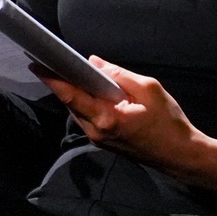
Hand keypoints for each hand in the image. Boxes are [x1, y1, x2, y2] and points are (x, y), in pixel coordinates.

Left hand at [40, 57, 200, 173]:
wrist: (179, 155)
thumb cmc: (168, 122)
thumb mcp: (148, 89)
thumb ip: (119, 75)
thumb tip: (94, 62)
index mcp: (106, 118)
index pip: (71, 95)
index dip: (52, 79)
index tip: (37, 63)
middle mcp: (96, 131)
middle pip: (70, 103)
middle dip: (61, 82)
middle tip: (52, 60)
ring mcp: (98, 139)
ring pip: (77, 111)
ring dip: (73, 92)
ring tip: (67, 71)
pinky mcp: (103, 141)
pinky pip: (87, 118)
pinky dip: (84, 102)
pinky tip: (88, 89)